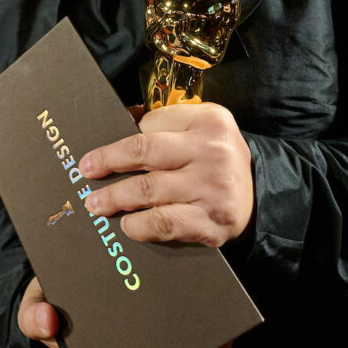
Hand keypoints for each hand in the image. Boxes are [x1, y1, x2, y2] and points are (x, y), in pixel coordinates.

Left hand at [79, 102, 252, 247]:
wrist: (261, 192)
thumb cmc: (217, 156)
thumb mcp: (201, 125)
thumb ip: (166, 123)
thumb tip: (119, 124)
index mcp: (208, 121)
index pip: (149, 126)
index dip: (119, 143)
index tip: (94, 156)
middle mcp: (211, 152)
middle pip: (143, 154)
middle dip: (108, 163)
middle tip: (86, 173)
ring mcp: (212, 189)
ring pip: (149, 190)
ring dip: (116, 198)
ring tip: (97, 204)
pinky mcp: (211, 222)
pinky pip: (164, 223)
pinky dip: (139, 226)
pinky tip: (128, 225)